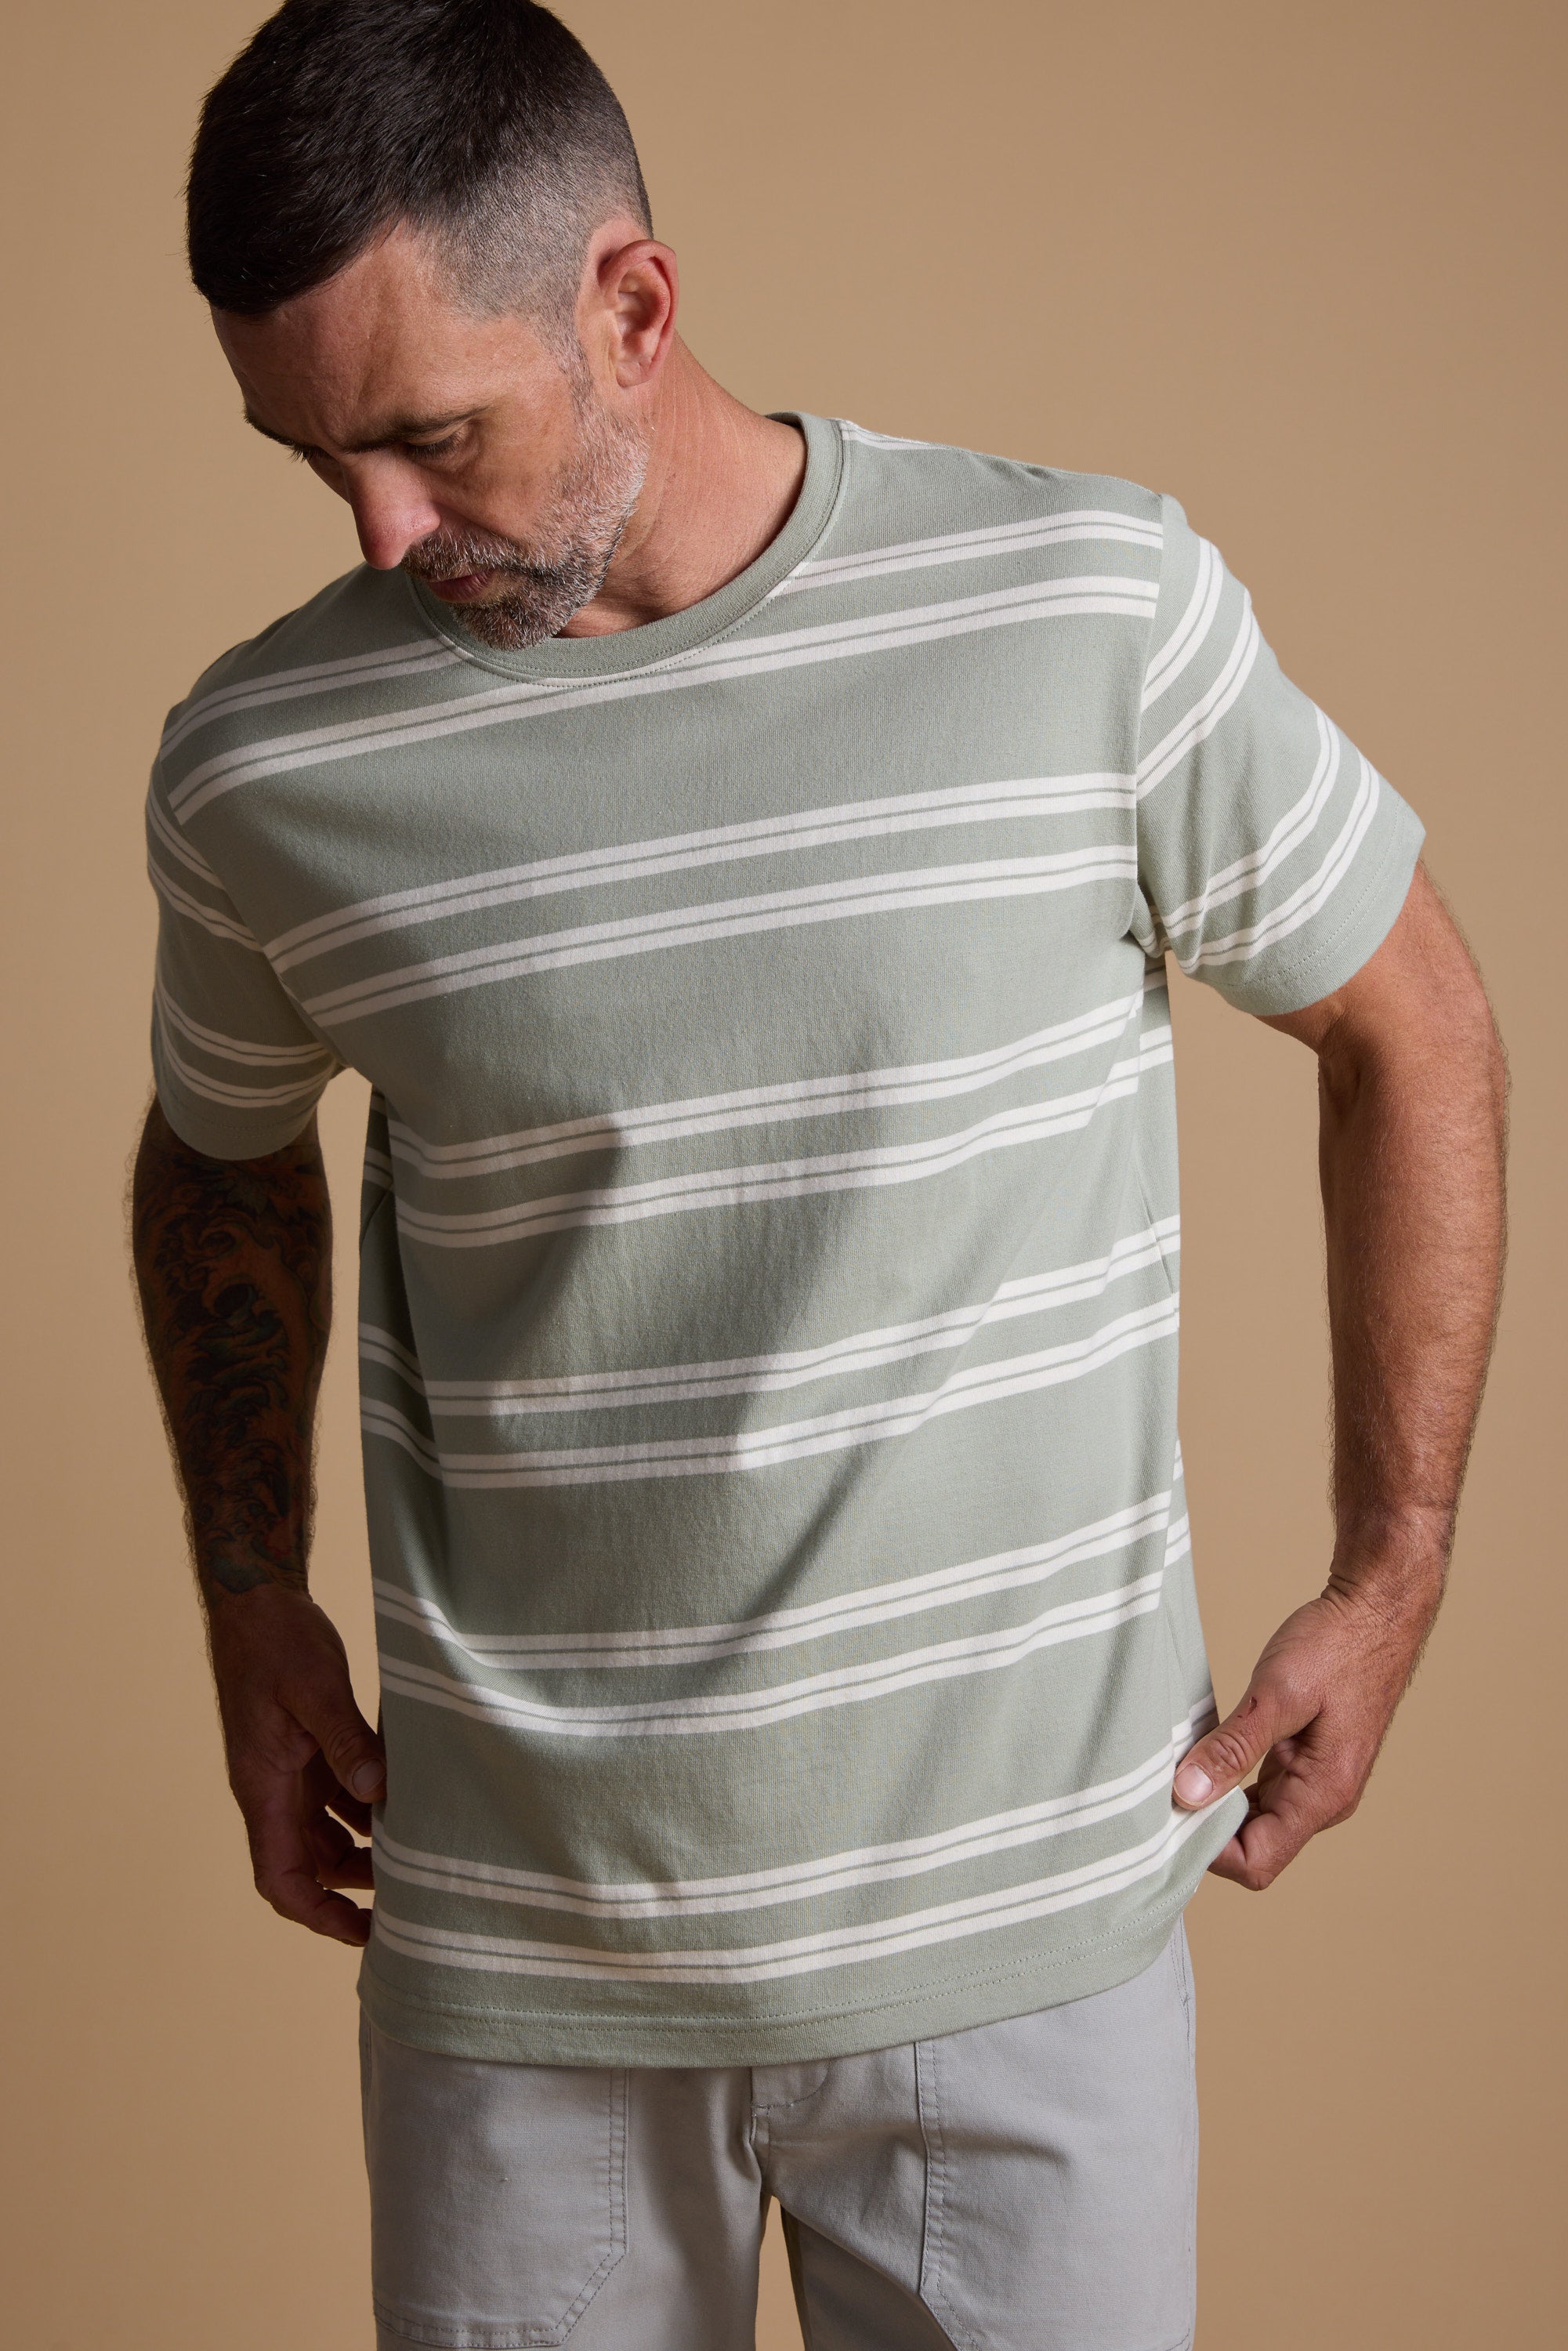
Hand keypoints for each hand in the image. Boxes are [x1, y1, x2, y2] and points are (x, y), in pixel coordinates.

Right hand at [207, 1584, 385, 1945]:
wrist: (255, 1598)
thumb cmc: (277, 1640)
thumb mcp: (314, 1687)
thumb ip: (346, 1742)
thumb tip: (378, 1794)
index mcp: (262, 1786)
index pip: (280, 1876)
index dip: (317, 1914)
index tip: (363, 1933)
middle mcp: (272, 1788)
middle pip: (306, 1864)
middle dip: (350, 1890)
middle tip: (410, 1898)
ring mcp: (288, 1769)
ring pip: (324, 1832)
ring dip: (364, 1847)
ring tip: (418, 1851)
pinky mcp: (304, 1748)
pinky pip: (335, 1795)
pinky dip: (367, 1805)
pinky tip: (406, 1799)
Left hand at [1171, 1577, 1437, 1889]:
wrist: (1376, 1609)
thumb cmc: (1337, 1647)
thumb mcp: (1277, 1694)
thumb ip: (1233, 1747)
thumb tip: (1187, 1793)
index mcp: (1323, 1795)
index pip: (1257, 1861)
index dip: (1209, 1849)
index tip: (1169, 1813)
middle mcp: (1323, 1800)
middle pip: (1254, 1847)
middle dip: (1206, 1829)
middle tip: (1161, 1792)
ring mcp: (1315, 1781)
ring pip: (1255, 1819)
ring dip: (1215, 1804)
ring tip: (1174, 1772)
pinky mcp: (1305, 1759)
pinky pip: (1261, 1789)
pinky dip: (1229, 1780)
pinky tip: (1203, 1754)